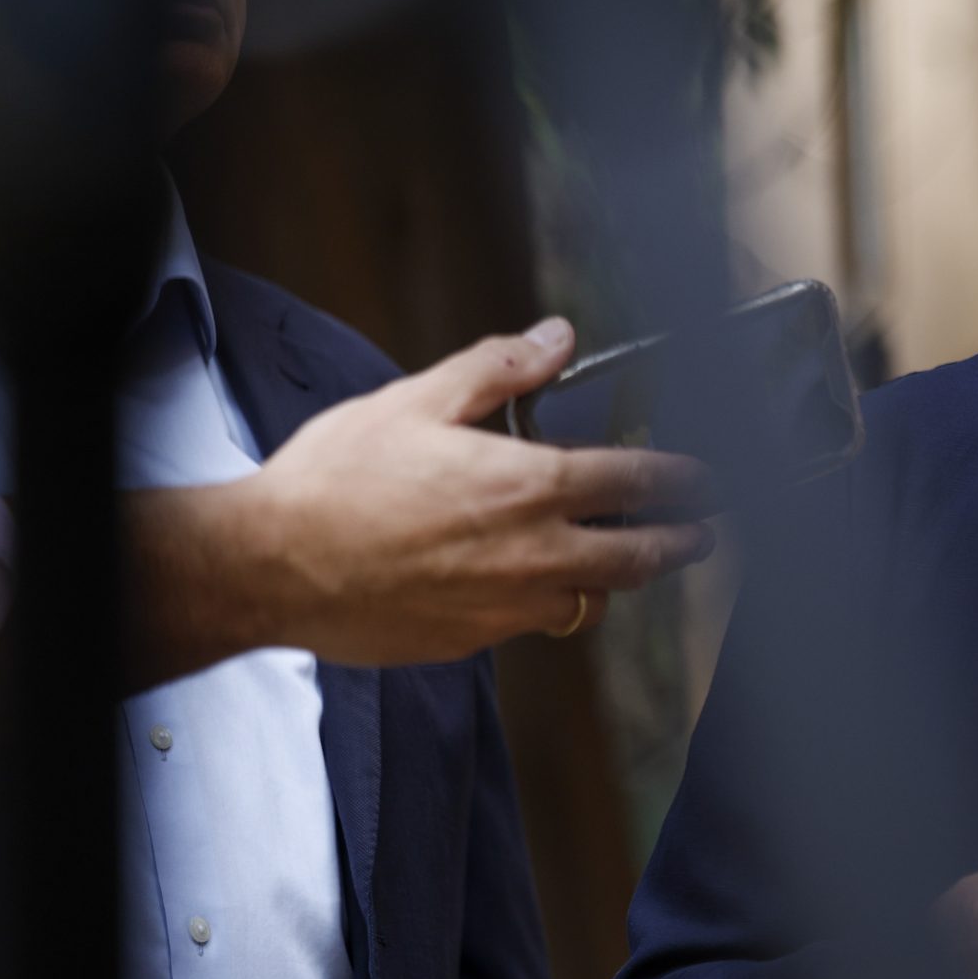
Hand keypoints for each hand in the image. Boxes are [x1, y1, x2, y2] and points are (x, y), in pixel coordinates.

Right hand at [129, 318, 716, 679]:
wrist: (271, 566)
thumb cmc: (334, 482)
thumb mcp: (416, 400)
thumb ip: (498, 369)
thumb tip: (558, 338)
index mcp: (527, 486)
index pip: (636, 480)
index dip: (683, 478)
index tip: (706, 478)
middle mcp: (534, 553)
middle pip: (640, 555)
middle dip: (682, 540)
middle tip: (703, 531)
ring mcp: (508, 605)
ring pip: (593, 598)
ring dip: (618, 578)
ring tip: (628, 561)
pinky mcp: (475, 640)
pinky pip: (538, 624)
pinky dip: (554, 603)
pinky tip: (542, 584)